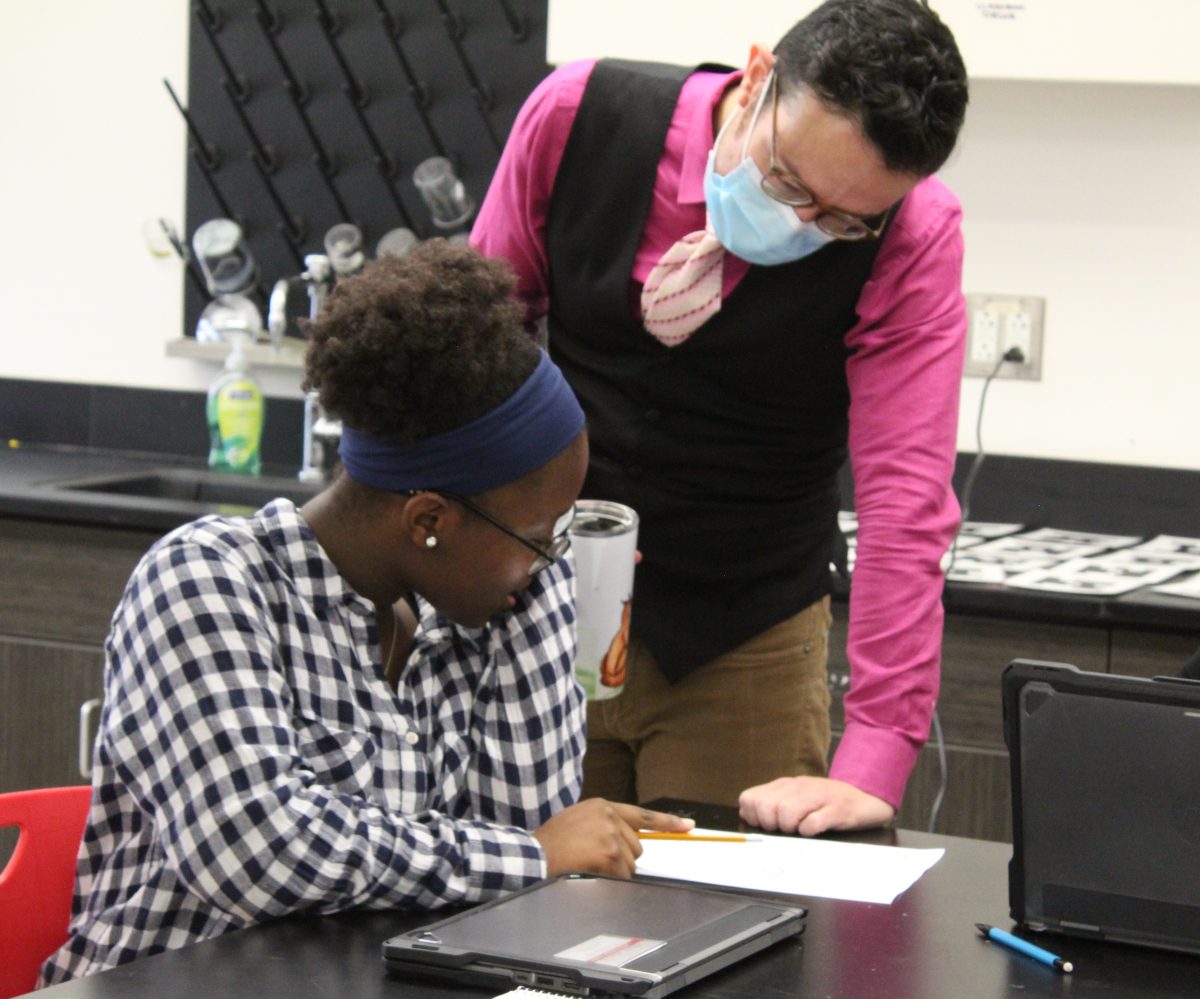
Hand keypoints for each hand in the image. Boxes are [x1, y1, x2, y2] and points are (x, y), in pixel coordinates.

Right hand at [534, 799, 693, 877]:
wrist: (535, 854)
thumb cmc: (552, 842)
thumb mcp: (578, 819)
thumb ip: (604, 823)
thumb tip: (628, 841)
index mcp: (603, 806)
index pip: (643, 815)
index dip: (668, 823)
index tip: (689, 826)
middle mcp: (610, 817)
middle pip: (636, 846)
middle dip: (621, 858)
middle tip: (594, 858)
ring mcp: (612, 835)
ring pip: (631, 864)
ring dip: (615, 870)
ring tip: (588, 863)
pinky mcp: (610, 853)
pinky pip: (623, 876)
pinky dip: (610, 880)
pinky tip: (590, 871)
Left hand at [737, 777, 894, 835]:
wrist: (866, 798)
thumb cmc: (827, 803)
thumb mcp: (796, 799)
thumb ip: (772, 803)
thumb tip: (747, 813)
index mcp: (785, 785)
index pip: (750, 798)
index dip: (753, 816)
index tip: (767, 826)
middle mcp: (799, 787)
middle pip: (766, 806)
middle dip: (770, 824)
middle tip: (784, 830)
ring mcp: (819, 797)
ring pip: (786, 811)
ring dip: (789, 827)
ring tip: (799, 831)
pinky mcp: (837, 810)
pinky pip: (813, 822)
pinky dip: (809, 830)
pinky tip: (814, 831)